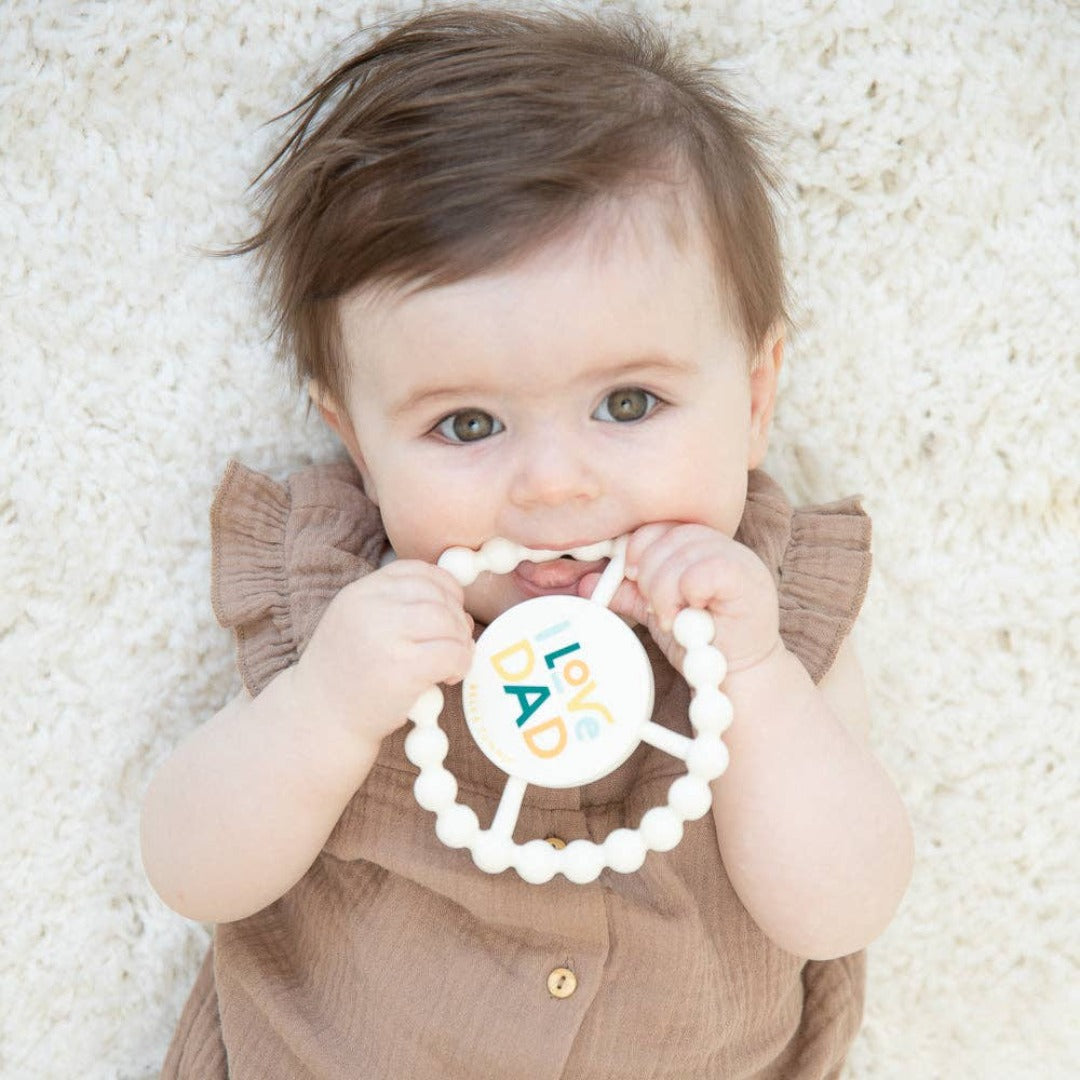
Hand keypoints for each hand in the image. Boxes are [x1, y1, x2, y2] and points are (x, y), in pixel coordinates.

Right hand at [293, 560, 474, 749]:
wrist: (318, 720)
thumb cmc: (346, 676)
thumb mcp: (357, 625)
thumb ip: (392, 606)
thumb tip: (452, 599)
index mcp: (359, 594)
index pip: (415, 570)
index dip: (444, 586)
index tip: (450, 608)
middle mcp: (369, 609)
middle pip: (437, 595)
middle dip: (456, 616)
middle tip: (456, 640)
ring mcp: (385, 638)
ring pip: (448, 621)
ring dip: (461, 641)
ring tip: (453, 660)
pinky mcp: (402, 669)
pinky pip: (451, 653)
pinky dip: (461, 663)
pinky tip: (449, 676)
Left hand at [579, 523, 780, 675]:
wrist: (735, 681)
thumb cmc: (700, 645)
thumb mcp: (656, 612)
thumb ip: (628, 594)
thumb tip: (585, 583)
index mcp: (701, 546)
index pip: (660, 525)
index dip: (637, 548)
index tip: (633, 578)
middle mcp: (722, 545)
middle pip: (668, 535)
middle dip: (648, 574)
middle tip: (654, 606)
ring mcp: (739, 559)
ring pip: (681, 552)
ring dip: (664, 591)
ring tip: (671, 618)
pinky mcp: (747, 579)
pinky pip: (702, 570)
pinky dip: (684, 595)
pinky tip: (688, 617)